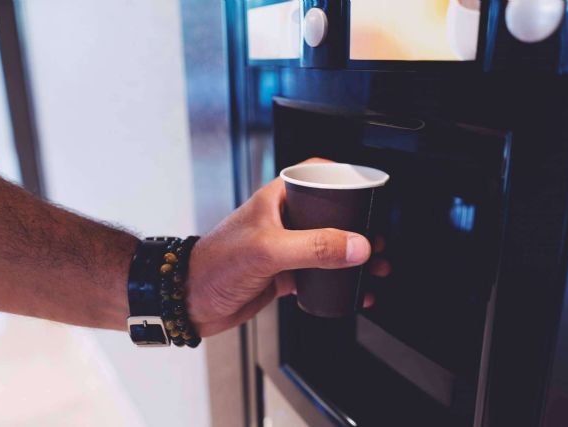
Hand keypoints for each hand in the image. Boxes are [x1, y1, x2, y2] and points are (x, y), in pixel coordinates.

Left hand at [185, 160, 374, 336]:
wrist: (189, 302)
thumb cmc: (213, 265)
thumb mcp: (268, 250)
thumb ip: (313, 247)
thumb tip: (356, 245)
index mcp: (277, 199)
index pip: (316, 174)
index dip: (344, 177)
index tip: (370, 189)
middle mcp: (282, 220)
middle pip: (330, 214)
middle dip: (359, 227)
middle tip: (379, 238)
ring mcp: (284, 248)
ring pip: (327, 247)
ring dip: (352, 257)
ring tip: (374, 267)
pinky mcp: (283, 274)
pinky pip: (319, 275)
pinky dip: (338, 283)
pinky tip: (352, 291)